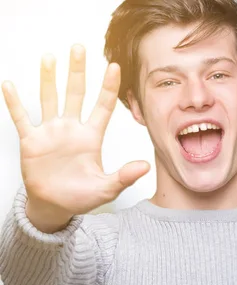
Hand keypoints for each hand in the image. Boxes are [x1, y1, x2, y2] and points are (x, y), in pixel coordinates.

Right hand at [2, 45, 149, 228]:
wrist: (55, 206)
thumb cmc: (82, 196)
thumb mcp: (107, 188)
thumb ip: (124, 177)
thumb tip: (145, 166)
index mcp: (91, 138)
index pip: (102, 107)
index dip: (108, 87)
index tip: (114, 67)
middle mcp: (71, 129)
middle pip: (75, 94)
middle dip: (77, 71)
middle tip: (79, 48)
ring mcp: (50, 133)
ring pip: (49, 99)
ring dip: (48, 79)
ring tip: (49, 57)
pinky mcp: (31, 141)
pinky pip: (21, 118)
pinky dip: (14, 103)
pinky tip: (9, 85)